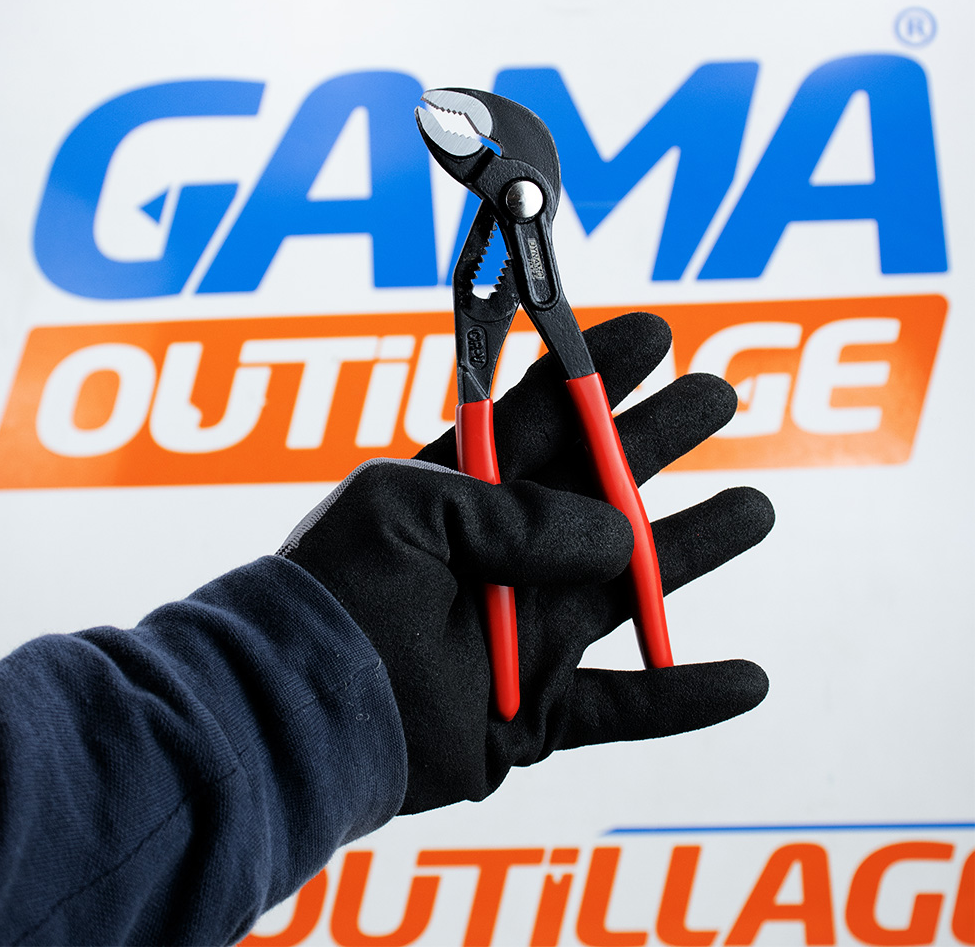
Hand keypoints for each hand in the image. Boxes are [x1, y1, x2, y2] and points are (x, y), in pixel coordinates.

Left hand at [279, 312, 773, 813]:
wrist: (302, 713)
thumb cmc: (339, 595)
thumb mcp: (405, 509)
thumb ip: (509, 507)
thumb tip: (613, 534)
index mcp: (461, 499)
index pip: (541, 422)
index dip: (595, 377)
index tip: (654, 338)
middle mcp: (502, 560)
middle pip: (601, 492)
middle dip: (659, 442)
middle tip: (719, 396)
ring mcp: (525, 637)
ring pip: (631, 589)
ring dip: (695, 549)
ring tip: (754, 511)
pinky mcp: (536, 716)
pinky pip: (626, 709)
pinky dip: (685, 697)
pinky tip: (749, 681)